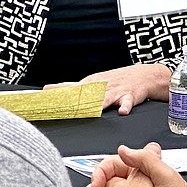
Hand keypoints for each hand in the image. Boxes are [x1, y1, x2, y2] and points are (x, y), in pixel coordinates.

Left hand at [48, 63, 170, 115]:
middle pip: (85, 95)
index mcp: (90, 84)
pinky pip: (128, 102)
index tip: (43, 99)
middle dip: (73, 102)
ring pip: (104, 98)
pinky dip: (125, 106)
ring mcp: (115, 90)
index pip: (70, 89)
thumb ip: (71, 88)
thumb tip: (46, 89)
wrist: (143, 75)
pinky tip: (122, 111)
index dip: (57, 94)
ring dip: (96, 104)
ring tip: (90, 110)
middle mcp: (100, 86)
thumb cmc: (114, 81)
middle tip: (62, 109)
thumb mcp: (92, 82)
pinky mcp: (130, 95)